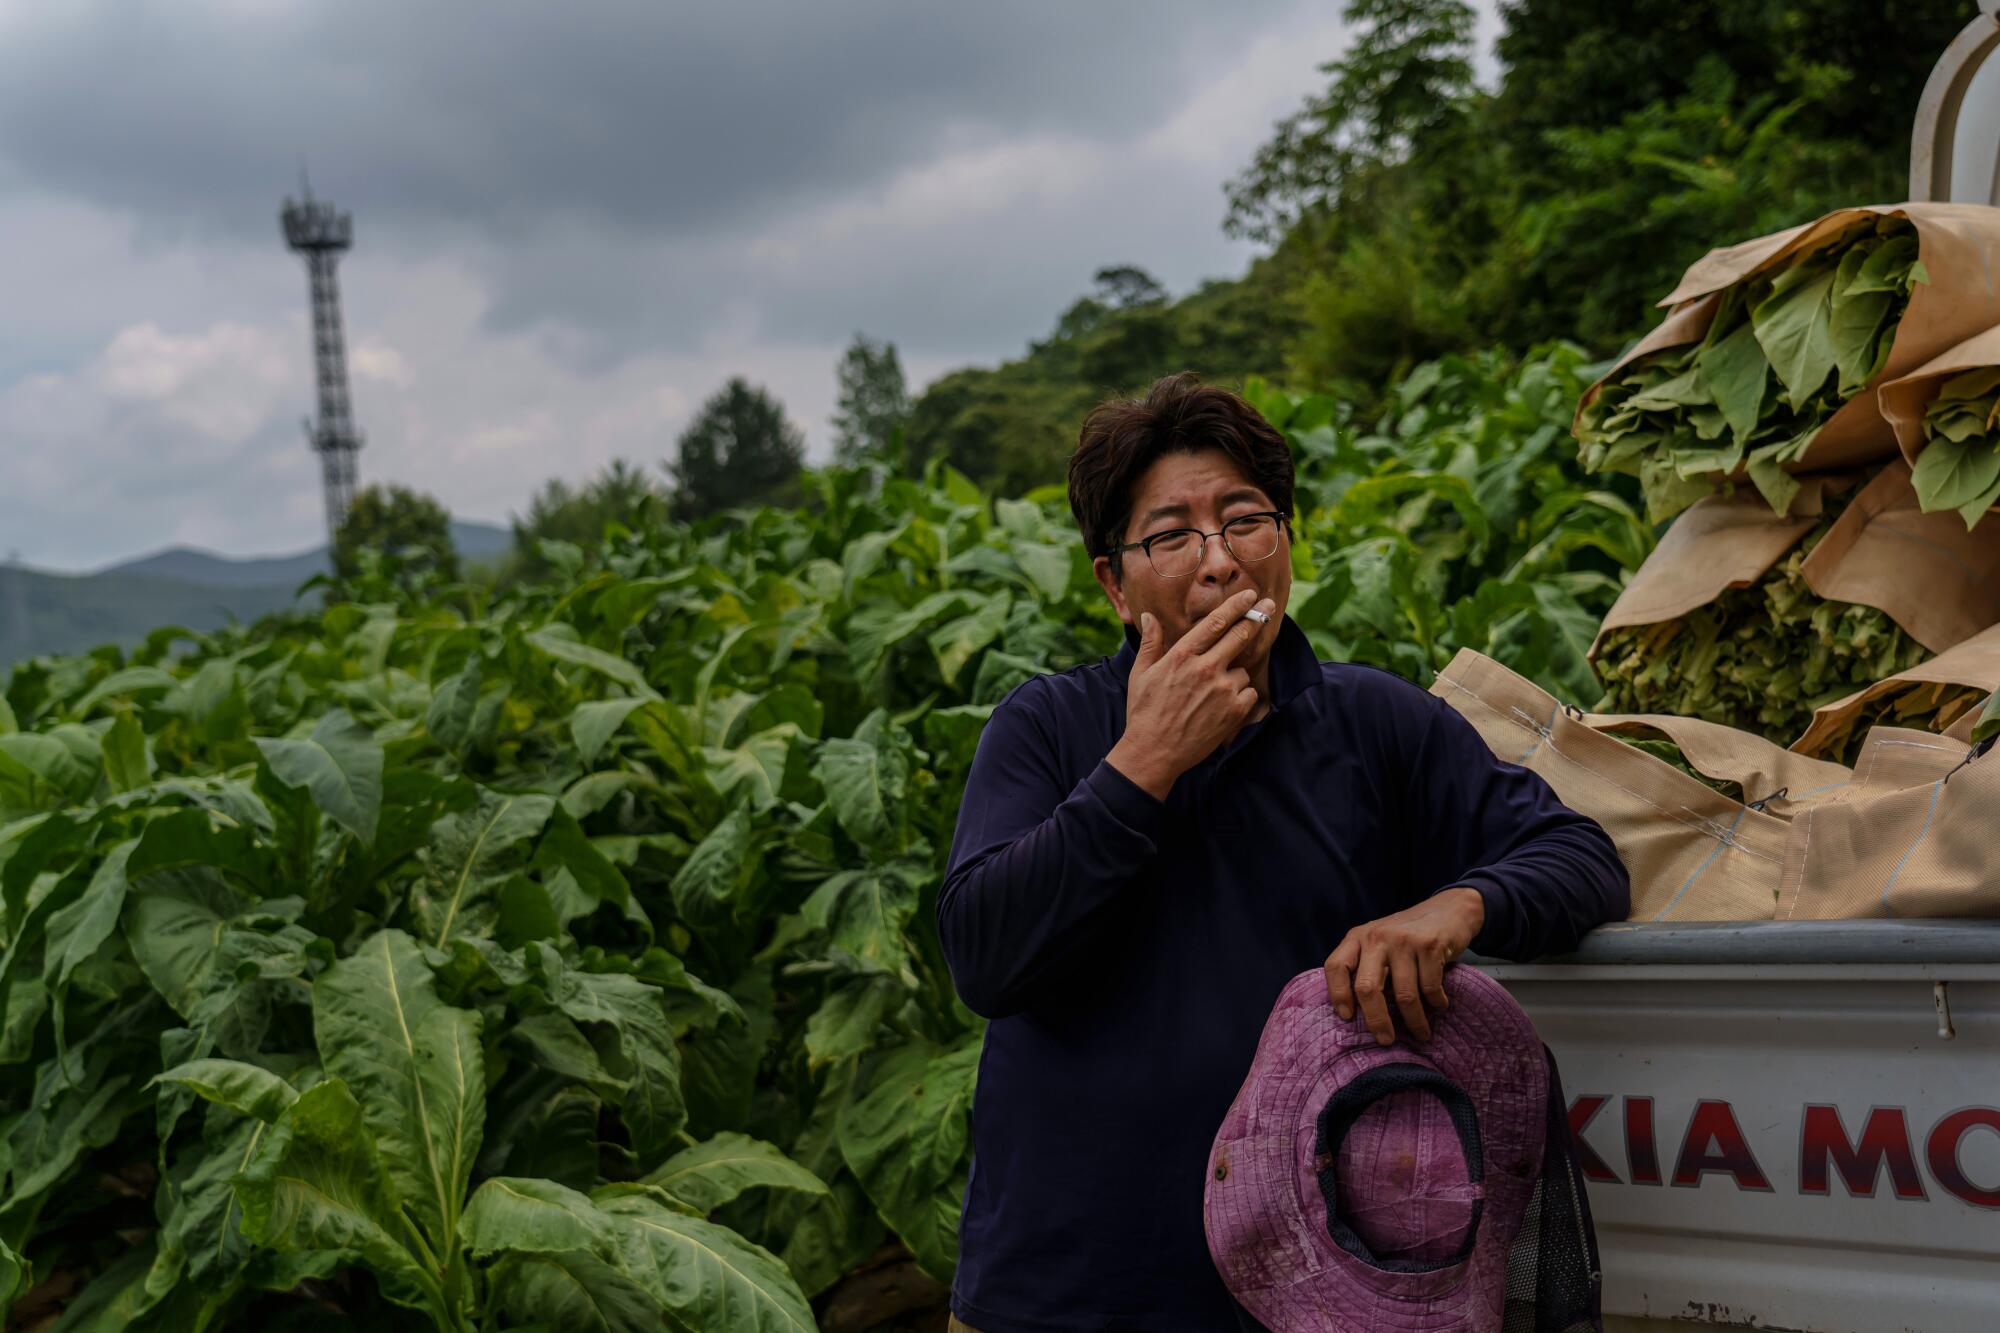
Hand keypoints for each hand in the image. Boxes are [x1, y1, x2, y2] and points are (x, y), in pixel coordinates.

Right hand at [1106, 589, 1273, 799]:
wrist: (1154, 753)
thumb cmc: (1144, 712)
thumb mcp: (1141, 674)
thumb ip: (1150, 642)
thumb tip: (1149, 617)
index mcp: (1182, 656)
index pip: (1216, 622)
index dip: (1236, 606)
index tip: (1250, 595)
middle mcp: (1205, 669)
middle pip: (1239, 635)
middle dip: (1257, 618)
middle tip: (1269, 608)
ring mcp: (1222, 690)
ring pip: (1242, 670)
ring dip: (1235, 675)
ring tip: (1212, 694)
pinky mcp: (1234, 712)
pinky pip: (1249, 693)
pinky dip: (1241, 697)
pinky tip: (1222, 707)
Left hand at [1322, 888, 1485, 1045]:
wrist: (1449, 909)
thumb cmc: (1408, 936)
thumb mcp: (1379, 943)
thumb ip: (1366, 966)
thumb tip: (1357, 1015)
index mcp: (1358, 937)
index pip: (1335, 966)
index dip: (1337, 994)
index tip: (1346, 1017)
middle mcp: (1376, 937)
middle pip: (1367, 988)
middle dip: (1376, 1020)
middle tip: (1385, 1040)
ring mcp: (1403, 940)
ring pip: (1404, 994)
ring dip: (1415, 1021)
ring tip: (1421, 1034)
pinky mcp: (1430, 945)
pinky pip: (1430, 987)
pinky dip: (1436, 1004)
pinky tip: (1439, 1007)